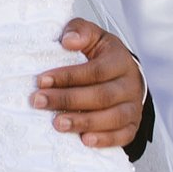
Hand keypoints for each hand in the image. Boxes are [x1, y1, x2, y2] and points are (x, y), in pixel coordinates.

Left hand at [32, 20, 144, 147]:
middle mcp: (130, 84)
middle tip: (39, 102)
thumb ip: (79, 31)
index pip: (95, 70)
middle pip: (101, 96)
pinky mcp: (132, 125)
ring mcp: (133, 107)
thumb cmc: (102, 56)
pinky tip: (84, 140)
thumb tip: (68, 41)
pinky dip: (105, 140)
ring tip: (58, 124)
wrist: (124, 75)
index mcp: (120, 60)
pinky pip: (123, 136)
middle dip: (68, 100)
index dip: (68, 76)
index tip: (41, 80)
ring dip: (83, 122)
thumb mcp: (92, 37)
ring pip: (112, 118)